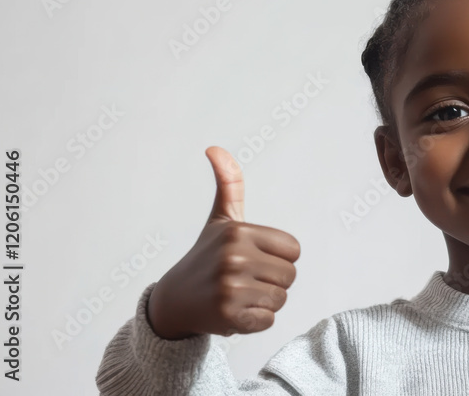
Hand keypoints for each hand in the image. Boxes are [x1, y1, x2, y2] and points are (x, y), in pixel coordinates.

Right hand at [146, 146, 300, 338]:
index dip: (279, 258)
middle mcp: (234, 257)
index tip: (255, 259)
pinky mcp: (229, 316)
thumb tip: (214, 148)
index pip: (294, 250)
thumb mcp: (220, 219)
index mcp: (239, 232)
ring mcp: (230, 287)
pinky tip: (234, 312)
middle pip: (290, 276)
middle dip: (272, 281)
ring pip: (280, 298)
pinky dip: (256, 320)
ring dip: (264, 302)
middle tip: (244, 280)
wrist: (174, 300)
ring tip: (238, 295)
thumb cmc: (206, 257)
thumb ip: (229, 185)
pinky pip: (268, 320)